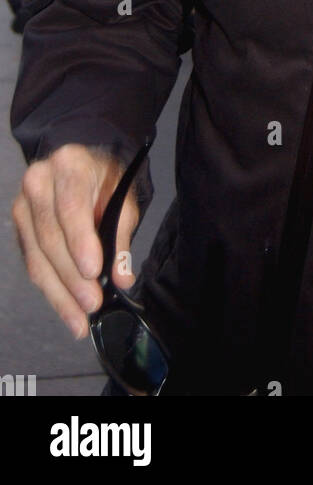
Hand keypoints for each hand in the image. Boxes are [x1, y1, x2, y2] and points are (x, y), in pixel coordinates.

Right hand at [11, 144, 138, 339]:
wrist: (78, 167)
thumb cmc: (103, 181)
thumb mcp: (122, 198)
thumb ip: (120, 236)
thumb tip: (121, 277)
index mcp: (68, 165)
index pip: (70, 207)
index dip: (80, 242)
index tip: (93, 271)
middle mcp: (38, 182)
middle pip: (50, 238)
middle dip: (72, 277)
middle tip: (91, 304)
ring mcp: (22, 205)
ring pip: (37, 258)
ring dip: (60, 294)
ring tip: (80, 320)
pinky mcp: (18, 227)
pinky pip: (33, 264)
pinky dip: (51, 291)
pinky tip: (68, 310)